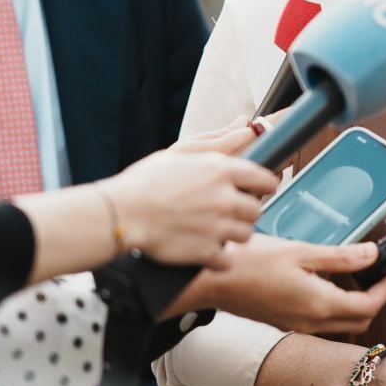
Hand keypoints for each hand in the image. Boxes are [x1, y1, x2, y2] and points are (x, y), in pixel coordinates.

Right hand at [104, 127, 277, 267]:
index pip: (265, 179)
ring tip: (210, 229)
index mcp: (221, 170)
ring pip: (245, 234)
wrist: (121, 214)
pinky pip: (227, 259)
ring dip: (232, 234)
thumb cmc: (145, 181)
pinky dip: (217, 257)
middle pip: (256, 210)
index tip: (256, 190)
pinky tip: (202, 248)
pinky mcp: (207, 252)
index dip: (263, 186)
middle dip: (243, 211)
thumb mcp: (181, 152)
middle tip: (224, 212)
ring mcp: (218, 227)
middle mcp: (225, 198)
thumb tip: (245, 126)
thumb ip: (219, 141)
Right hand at [161, 234, 385, 331]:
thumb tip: (372, 255)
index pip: (368, 305)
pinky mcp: (284, 322)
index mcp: (320, 305)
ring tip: (362, 276)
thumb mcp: (301, 251)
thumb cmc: (250, 263)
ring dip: (357, 304)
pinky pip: (321, 321)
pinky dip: (336, 306)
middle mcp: (311, 322)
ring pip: (341, 322)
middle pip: (359, 318)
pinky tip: (329, 283)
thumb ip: (340, 256)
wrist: (210, 282)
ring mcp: (297, 325)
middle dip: (378, 298)